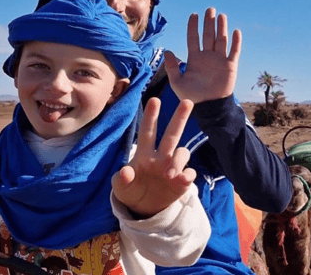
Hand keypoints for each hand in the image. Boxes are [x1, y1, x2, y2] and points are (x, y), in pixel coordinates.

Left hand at [111, 97, 195, 217]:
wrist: (143, 209)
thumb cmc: (130, 191)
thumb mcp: (120, 187)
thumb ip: (120, 179)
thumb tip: (126, 171)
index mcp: (144, 154)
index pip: (148, 132)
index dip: (150, 117)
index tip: (155, 100)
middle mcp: (161, 156)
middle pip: (172, 133)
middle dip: (180, 117)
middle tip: (187, 102)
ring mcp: (173, 167)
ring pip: (182, 152)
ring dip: (177, 161)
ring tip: (168, 176)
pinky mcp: (182, 181)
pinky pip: (190, 172)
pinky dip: (187, 175)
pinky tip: (182, 180)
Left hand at [165, 7, 241, 103]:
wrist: (208, 107)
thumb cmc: (191, 97)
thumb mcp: (177, 83)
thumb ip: (171, 68)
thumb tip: (167, 51)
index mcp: (194, 58)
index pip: (193, 38)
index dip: (193, 27)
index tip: (193, 15)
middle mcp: (207, 57)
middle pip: (208, 35)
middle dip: (209, 22)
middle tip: (210, 9)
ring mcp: (219, 60)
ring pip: (221, 40)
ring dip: (221, 28)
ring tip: (221, 16)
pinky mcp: (230, 67)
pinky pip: (234, 52)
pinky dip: (235, 42)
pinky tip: (236, 32)